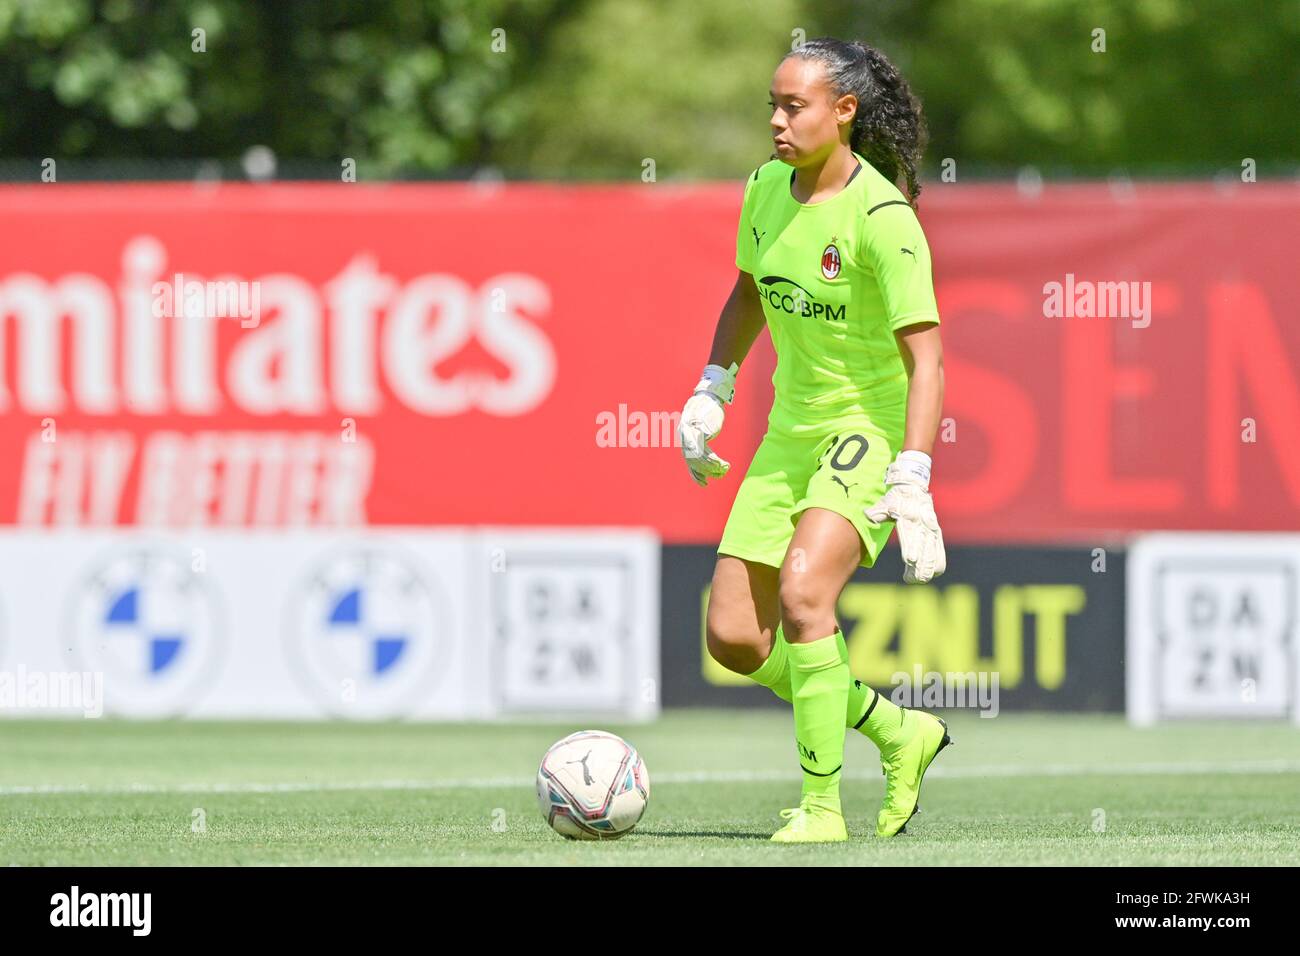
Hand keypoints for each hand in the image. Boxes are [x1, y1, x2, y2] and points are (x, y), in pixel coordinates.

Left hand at [678, 362, 738, 487]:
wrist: (709, 396)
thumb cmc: (706, 413)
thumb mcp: (700, 428)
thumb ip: (698, 441)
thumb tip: (701, 453)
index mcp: (684, 436)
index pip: (689, 459)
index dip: (696, 473)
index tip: (704, 483)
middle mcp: (685, 436)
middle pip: (693, 461)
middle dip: (706, 471)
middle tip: (719, 475)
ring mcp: (691, 434)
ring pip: (699, 459)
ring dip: (712, 468)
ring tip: (724, 470)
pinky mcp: (700, 432)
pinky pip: (705, 453)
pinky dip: (715, 462)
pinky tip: (724, 465)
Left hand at [865, 453, 945, 582]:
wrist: (913, 485)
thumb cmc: (896, 497)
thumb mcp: (886, 502)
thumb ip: (878, 511)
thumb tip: (867, 516)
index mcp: (909, 518)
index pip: (911, 536)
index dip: (912, 548)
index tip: (910, 560)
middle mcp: (922, 524)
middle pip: (923, 548)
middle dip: (920, 565)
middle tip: (915, 579)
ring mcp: (930, 529)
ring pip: (933, 551)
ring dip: (928, 566)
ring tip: (922, 580)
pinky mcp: (935, 531)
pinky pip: (939, 548)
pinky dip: (938, 561)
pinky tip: (935, 573)